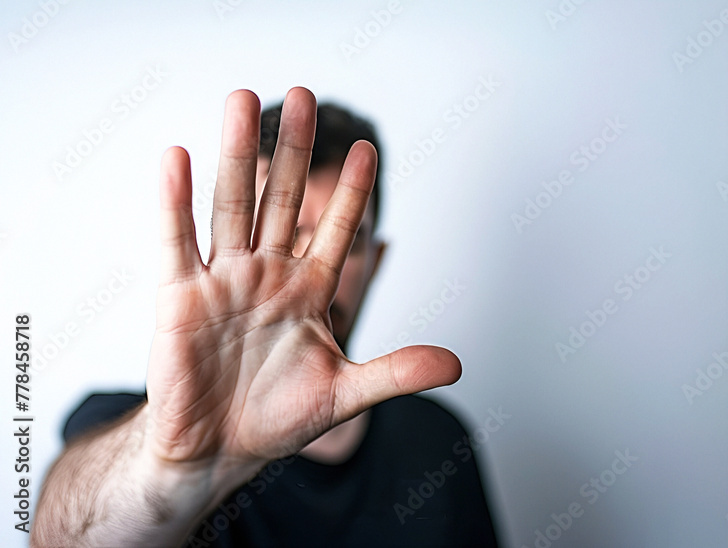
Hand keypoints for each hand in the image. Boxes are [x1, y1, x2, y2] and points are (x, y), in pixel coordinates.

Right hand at [145, 88, 460, 467]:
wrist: (217, 451)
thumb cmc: (278, 418)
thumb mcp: (345, 393)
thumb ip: (397, 373)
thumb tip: (457, 365)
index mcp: (308, 291)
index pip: (334, 231)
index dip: (350, 194)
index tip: (370, 151)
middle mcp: (267, 275)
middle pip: (282, 201)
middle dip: (296, 152)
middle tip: (305, 97)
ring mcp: (223, 280)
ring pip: (233, 206)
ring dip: (239, 155)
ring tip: (244, 100)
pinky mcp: (180, 297)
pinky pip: (177, 242)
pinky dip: (175, 202)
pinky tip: (178, 157)